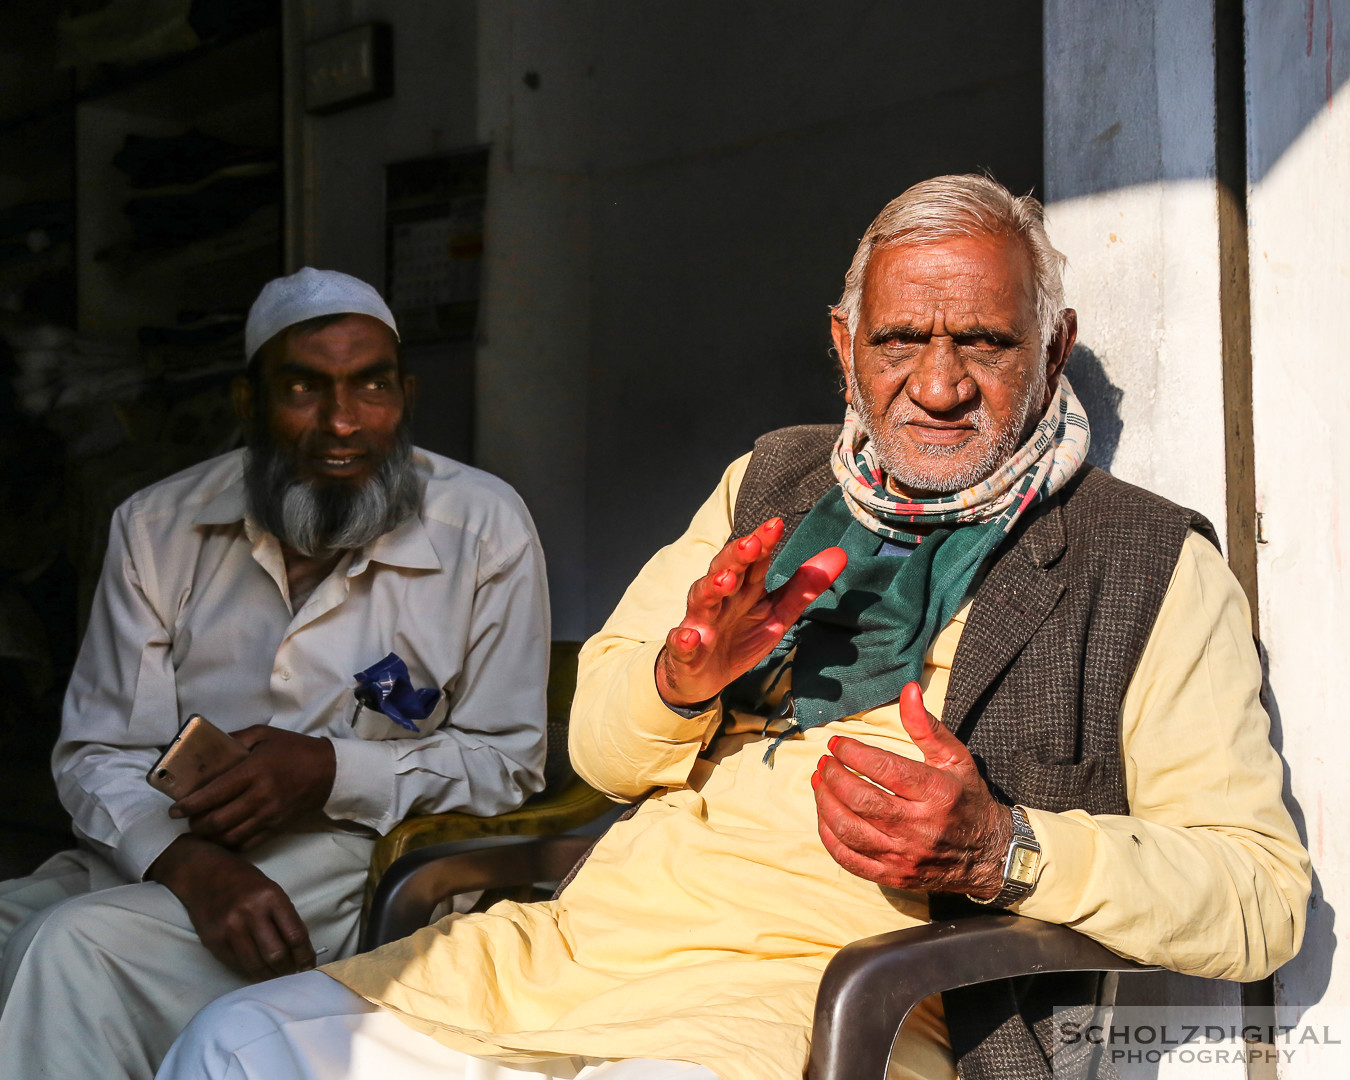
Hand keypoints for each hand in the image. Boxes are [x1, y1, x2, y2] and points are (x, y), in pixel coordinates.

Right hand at [148, 835, 315, 978]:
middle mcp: (250, 913)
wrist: (204, 873)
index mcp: (271, 897)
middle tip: (292, 975)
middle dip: (288, 970)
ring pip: (256, 966)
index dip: (305, 956)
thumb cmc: (244, 881)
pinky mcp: (213, 941)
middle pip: (277, 955)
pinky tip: (256, 970)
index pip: (295, 935)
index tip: (309, 967)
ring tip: (276, 977)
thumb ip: (285, 918)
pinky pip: (237, 964)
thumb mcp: (272, 890)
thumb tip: (299, 952)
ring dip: (269, 977)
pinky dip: (249, 971)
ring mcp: (229, 928)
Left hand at [169, 726, 335, 849]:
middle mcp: (259, 797)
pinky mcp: (276, 827)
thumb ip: (236, 739)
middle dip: (196, 825)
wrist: (328, 771)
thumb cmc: (294, 750)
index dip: (189, 805)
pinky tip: (222, 838)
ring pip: (230, 836)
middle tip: (187, 821)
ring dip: (210, 837)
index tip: (174, 810)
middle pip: (218, 821)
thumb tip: (208, 747)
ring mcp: (269, 815)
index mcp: (254, 771)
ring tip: (202, 830)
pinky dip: (230, 845)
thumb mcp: (265, 734)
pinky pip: (248, 843)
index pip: (214, 794)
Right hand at [656, 517, 847, 706]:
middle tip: (751, 543)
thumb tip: (839, 555)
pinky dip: (682, 640)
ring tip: (725, 581)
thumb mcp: (776, 615)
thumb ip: (803, 588)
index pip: (754, 561)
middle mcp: (720, 600)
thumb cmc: (738, 639)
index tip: (776, 525)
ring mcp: (700, 623)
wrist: (700, 676)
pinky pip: (681, 644)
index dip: (764, 542)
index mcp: (744, 590)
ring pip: (702, 599)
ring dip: (711, 588)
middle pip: (725, 570)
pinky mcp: (685, 652)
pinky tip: (688, 637)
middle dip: (737, 557)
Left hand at [812, 682, 1012, 896]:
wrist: (988, 854)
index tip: (837, 743)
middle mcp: (920, 827)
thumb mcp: (955, 757)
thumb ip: (926, 725)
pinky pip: (850, 859)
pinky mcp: (893, 876)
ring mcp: (904, 856)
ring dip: (825, 803)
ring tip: (818, 783)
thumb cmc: (967, 798)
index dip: (854, 753)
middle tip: (824, 763)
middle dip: (835, 777)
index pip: (885, 770)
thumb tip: (907, 690)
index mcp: (937, 794)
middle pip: (862, 801)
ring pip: (851, 830)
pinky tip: (825, 815)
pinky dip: (830, 836)